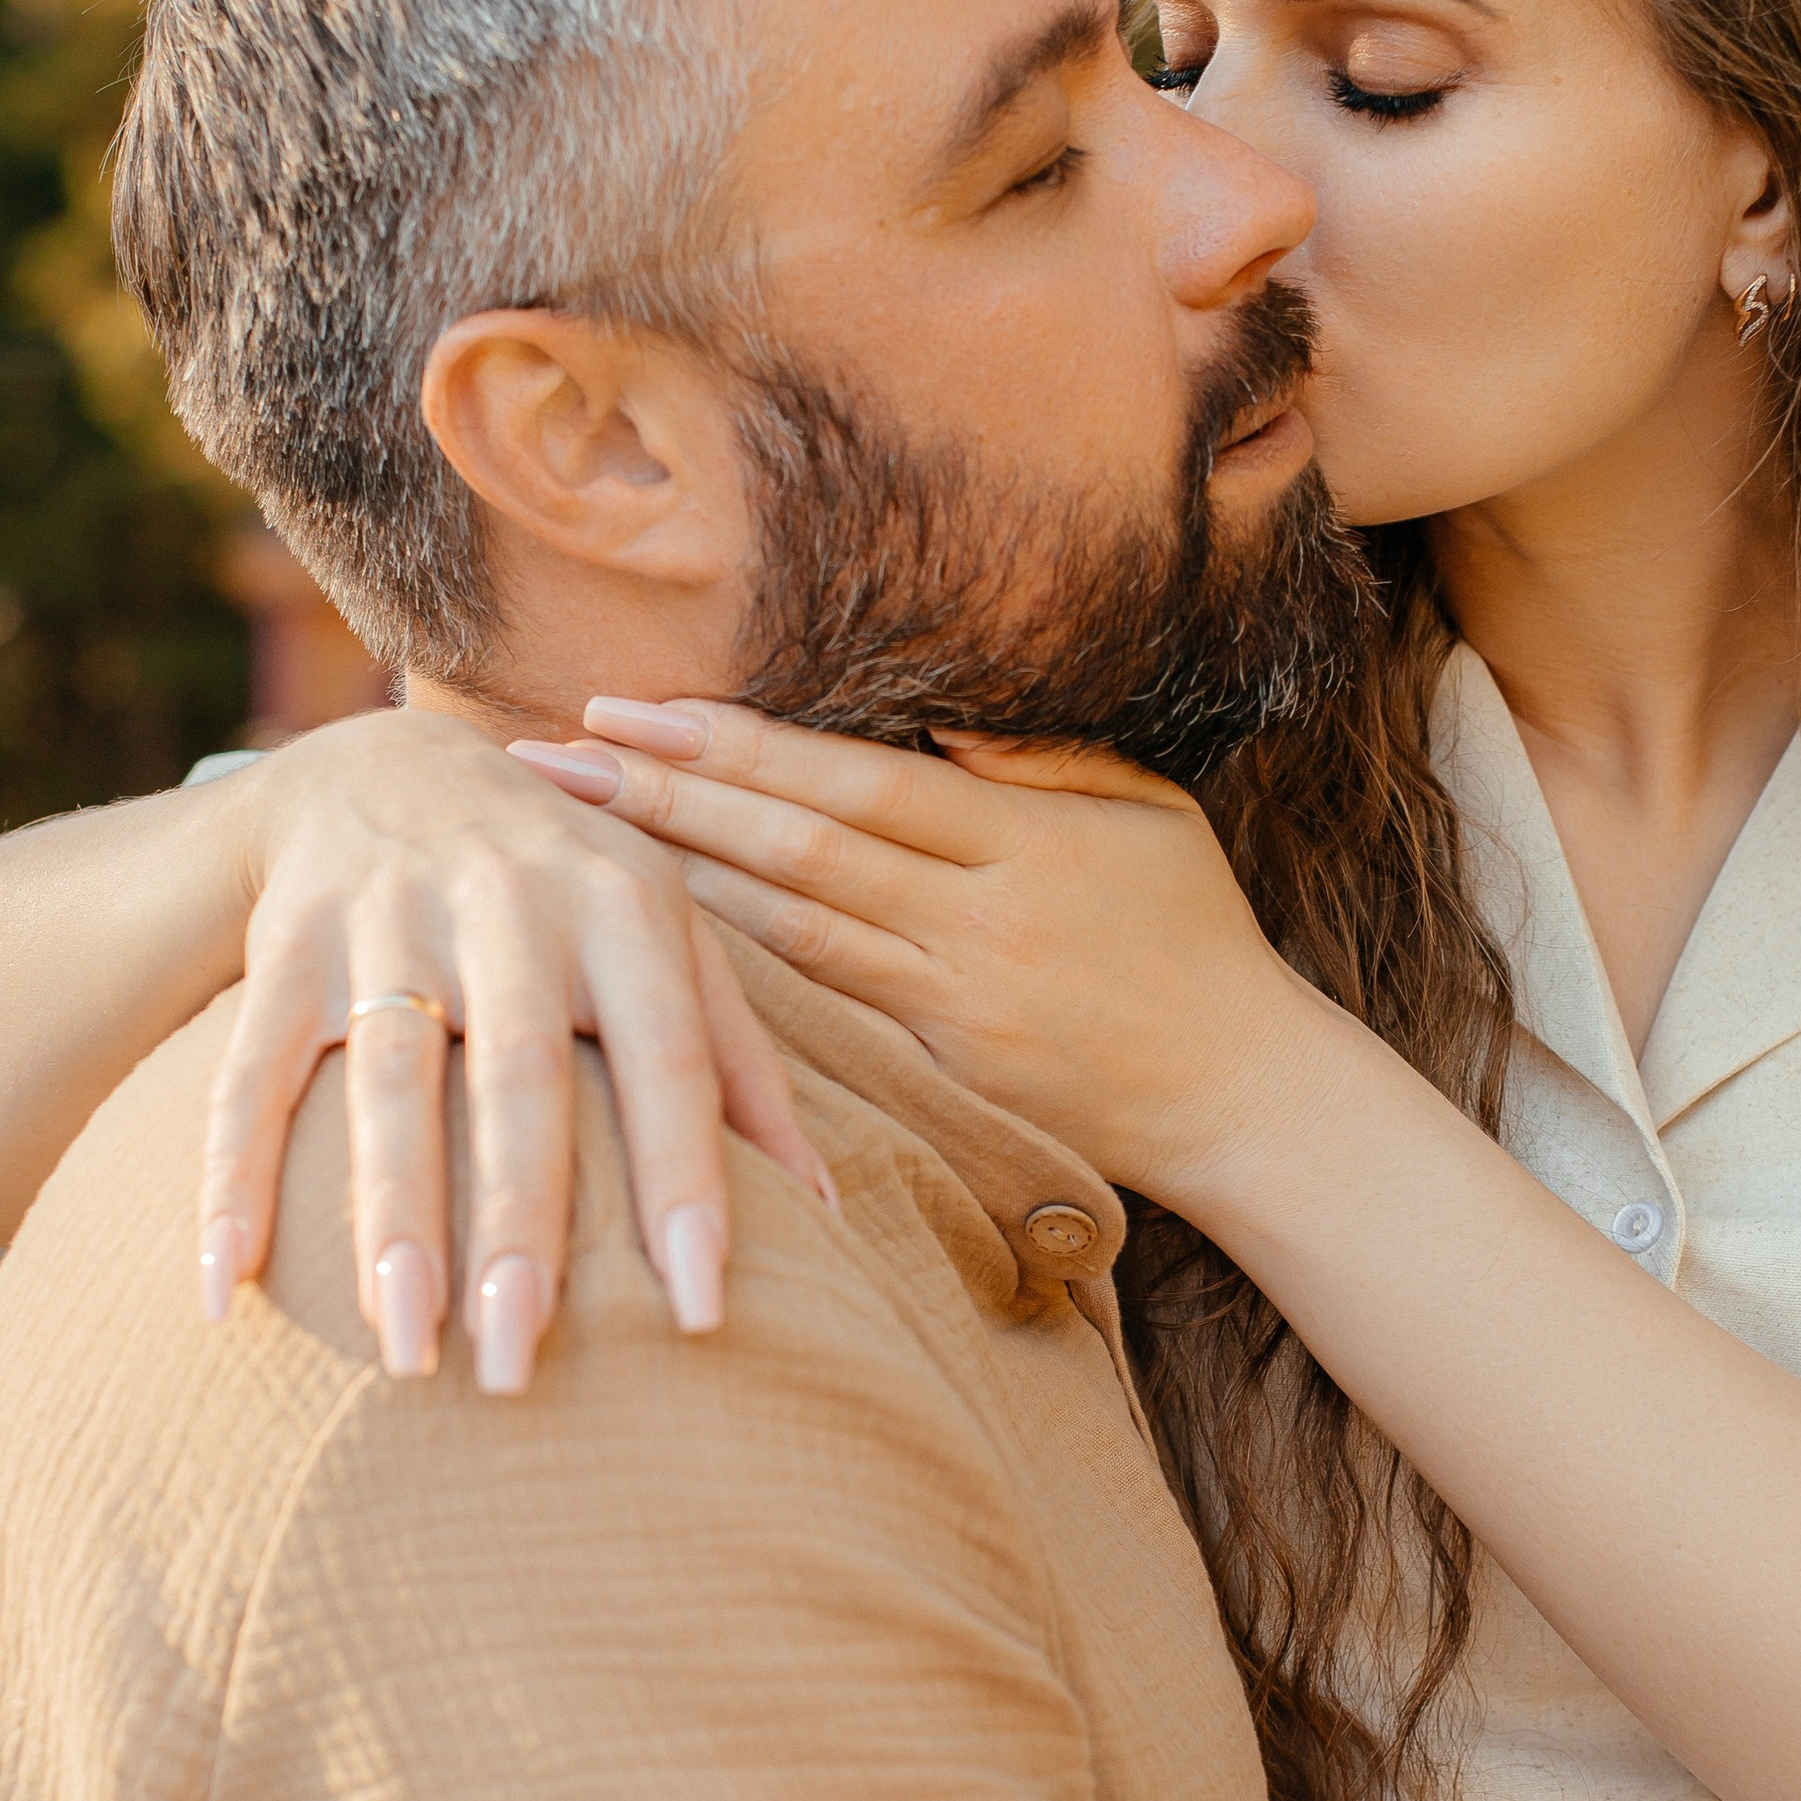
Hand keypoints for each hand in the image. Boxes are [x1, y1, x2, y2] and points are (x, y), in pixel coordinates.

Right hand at [201, 708, 828, 1387]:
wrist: (390, 764)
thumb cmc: (568, 887)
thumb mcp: (670, 939)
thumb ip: (740, 1068)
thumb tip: (832, 1215)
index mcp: (627, 907)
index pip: (669, 1059)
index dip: (685, 1182)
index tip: (700, 1313)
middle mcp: (513, 902)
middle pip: (519, 1079)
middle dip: (518, 1224)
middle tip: (516, 1360)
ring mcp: (390, 917)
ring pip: (387, 1081)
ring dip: (390, 1219)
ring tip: (404, 1349)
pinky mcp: (286, 940)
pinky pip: (248, 1071)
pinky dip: (231, 1179)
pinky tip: (226, 1293)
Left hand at [509, 698, 1330, 1204]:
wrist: (1247, 1095)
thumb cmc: (1200, 939)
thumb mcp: (1151, 818)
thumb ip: (1044, 762)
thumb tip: (932, 724)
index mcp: (1028, 838)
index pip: (854, 780)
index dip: (738, 744)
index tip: (636, 705)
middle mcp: (983, 916)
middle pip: (799, 845)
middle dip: (669, 793)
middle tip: (553, 754)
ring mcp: (959, 999)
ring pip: (791, 928)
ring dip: (676, 875)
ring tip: (573, 834)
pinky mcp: (947, 1066)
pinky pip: (823, 1004)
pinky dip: (735, 962)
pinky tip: (653, 934)